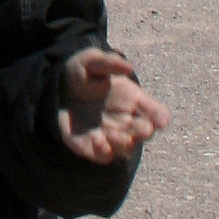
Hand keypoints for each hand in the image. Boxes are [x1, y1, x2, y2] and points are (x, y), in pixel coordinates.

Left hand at [57, 47, 170, 165]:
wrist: (57, 87)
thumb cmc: (82, 73)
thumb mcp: (91, 61)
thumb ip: (108, 62)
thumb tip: (128, 67)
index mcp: (134, 100)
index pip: (156, 113)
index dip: (161, 117)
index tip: (161, 121)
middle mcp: (126, 121)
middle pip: (144, 133)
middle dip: (143, 132)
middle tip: (138, 129)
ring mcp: (110, 136)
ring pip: (125, 149)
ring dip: (122, 144)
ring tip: (111, 135)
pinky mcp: (90, 146)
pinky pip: (102, 156)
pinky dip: (102, 152)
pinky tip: (96, 140)